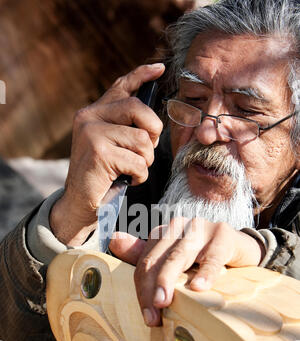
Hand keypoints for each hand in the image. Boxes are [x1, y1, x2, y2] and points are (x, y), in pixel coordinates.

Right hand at [50, 63, 164, 245]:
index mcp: (93, 112)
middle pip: (138, 109)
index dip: (142, 75)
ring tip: (132, 169)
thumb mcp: (112, 144)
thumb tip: (152, 119)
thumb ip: (125, 127)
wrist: (80, 202)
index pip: (121, 86)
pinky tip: (128, 180)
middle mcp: (89, 117)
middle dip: (153, 132)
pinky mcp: (99, 153)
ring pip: (142, 140)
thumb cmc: (102, 174)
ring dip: (145, 161)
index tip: (160, 68)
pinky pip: (138, 162)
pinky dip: (140, 176)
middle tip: (148, 149)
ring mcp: (92, 134)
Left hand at [109, 217, 265, 326]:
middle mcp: (178, 226)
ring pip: (179, 256)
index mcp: (163, 233)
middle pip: (157, 259)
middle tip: (152, 316)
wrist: (243, 250)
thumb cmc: (204, 258)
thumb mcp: (174, 259)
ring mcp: (200, 228)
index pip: (145, 262)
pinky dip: (206, 273)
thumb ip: (143, 253)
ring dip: (169, 280)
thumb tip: (113, 240)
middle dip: (151, 289)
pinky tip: (199, 288)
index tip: (147, 317)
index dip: (142, 289)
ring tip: (164, 303)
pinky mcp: (223, 234)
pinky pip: (212, 256)